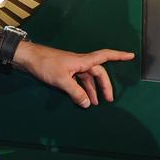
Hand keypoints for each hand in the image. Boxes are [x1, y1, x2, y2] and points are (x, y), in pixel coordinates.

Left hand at [16, 42, 134, 107]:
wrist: (28, 58)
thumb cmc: (45, 64)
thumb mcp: (61, 80)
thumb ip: (75, 92)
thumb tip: (87, 103)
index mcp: (82, 61)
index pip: (105, 56)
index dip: (118, 56)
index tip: (131, 56)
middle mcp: (80, 62)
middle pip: (98, 73)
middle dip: (104, 86)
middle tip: (109, 100)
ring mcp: (72, 67)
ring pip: (87, 78)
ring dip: (92, 90)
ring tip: (94, 104)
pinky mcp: (65, 71)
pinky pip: (78, 80)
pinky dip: (81, 89)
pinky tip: (80, 98)